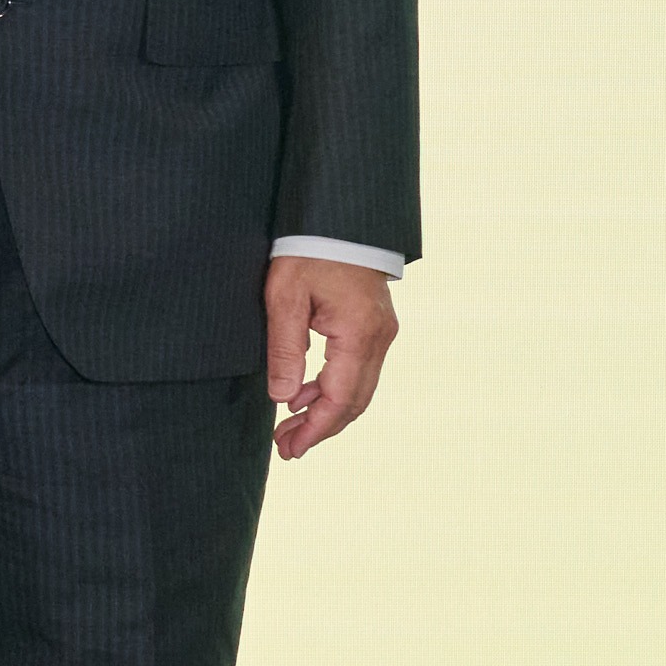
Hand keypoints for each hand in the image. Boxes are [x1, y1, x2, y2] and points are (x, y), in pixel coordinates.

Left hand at [266, 255, 398, 460]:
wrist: (338, 216)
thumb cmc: (308, 249)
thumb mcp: (285, 297)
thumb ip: (285, 349)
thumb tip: (283, 398)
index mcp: (359, 333)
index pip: (340, 398)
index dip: (316, 429)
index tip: (291, 449)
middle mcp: (379, 337)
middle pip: (354, 400)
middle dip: (320, 428)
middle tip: (286, 447)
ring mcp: (382, 331)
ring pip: (358, 388)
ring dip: (326, 410)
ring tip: (289, 427)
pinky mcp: (375, 325)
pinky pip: (358, 369)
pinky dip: (333, 387)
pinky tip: (304, 395)